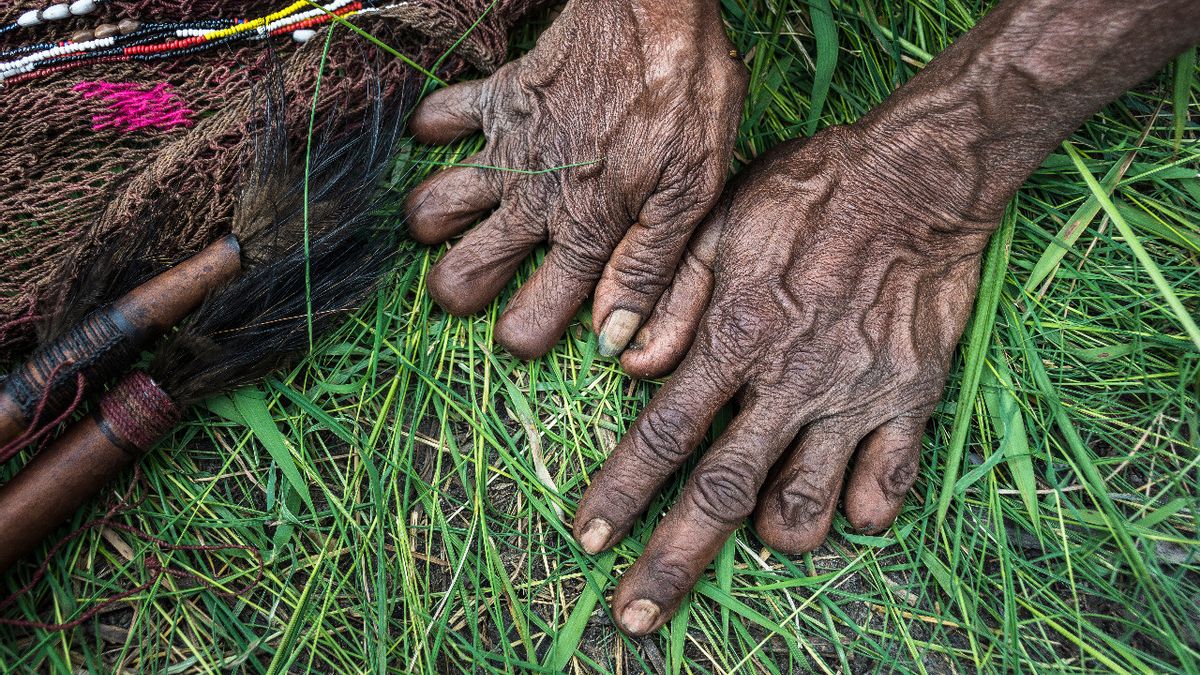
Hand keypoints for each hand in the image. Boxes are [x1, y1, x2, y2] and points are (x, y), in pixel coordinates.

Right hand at [404, 0, 744, 358]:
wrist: (654, 11)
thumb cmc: (687, 99)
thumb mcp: (691, 194)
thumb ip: (648, 269)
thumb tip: (613, 337)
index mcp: (585, 231)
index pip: (530, 317)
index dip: (524, 337)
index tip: (529, 333)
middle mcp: (533, 199)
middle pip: (460, 273)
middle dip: (459, 293)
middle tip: (477, 284)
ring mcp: (507, 148)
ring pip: (432, 207)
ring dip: (436, 224)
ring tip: (461, 223)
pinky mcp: (499, 99)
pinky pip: (440, 118)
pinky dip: (436, 131)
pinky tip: (454, 140)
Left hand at [572, 121, 1000, 634]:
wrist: (918, 179)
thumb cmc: (810, 191)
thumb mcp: (722, 219)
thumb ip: (670, 294)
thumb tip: (623, 362)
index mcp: (734, 337)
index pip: (663, 434)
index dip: (620, 492)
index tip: (587, 539)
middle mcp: (790, 383)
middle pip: (722, 494)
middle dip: (672, 563)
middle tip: (636, 617)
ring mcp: (854, 399)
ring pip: (807, 508)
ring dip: (776, 536)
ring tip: (760, 534)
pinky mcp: (911, 401)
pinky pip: (886, 488)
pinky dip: (860, 512)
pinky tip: (843, 505)